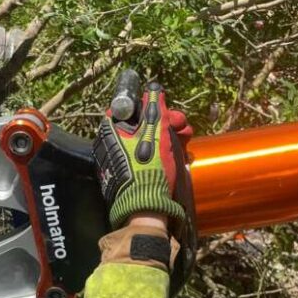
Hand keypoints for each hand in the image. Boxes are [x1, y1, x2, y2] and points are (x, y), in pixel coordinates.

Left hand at [93, 76, 193, 229]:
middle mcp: (112, 144)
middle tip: (183, 127)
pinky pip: (148, 157)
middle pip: (143, 124)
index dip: (153, 107)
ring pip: (149, 140)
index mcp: (111, 130)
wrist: (145, 208)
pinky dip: (164, 154)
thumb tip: (153, 89)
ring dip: (170, 137)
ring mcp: (120, 160)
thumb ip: (155, 109)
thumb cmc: (149, 167)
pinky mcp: (129, 174)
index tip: (169, 112)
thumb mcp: (156, 134)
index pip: (131, 108)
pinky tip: (179, 157)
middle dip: (167, 123)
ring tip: (186, 142)